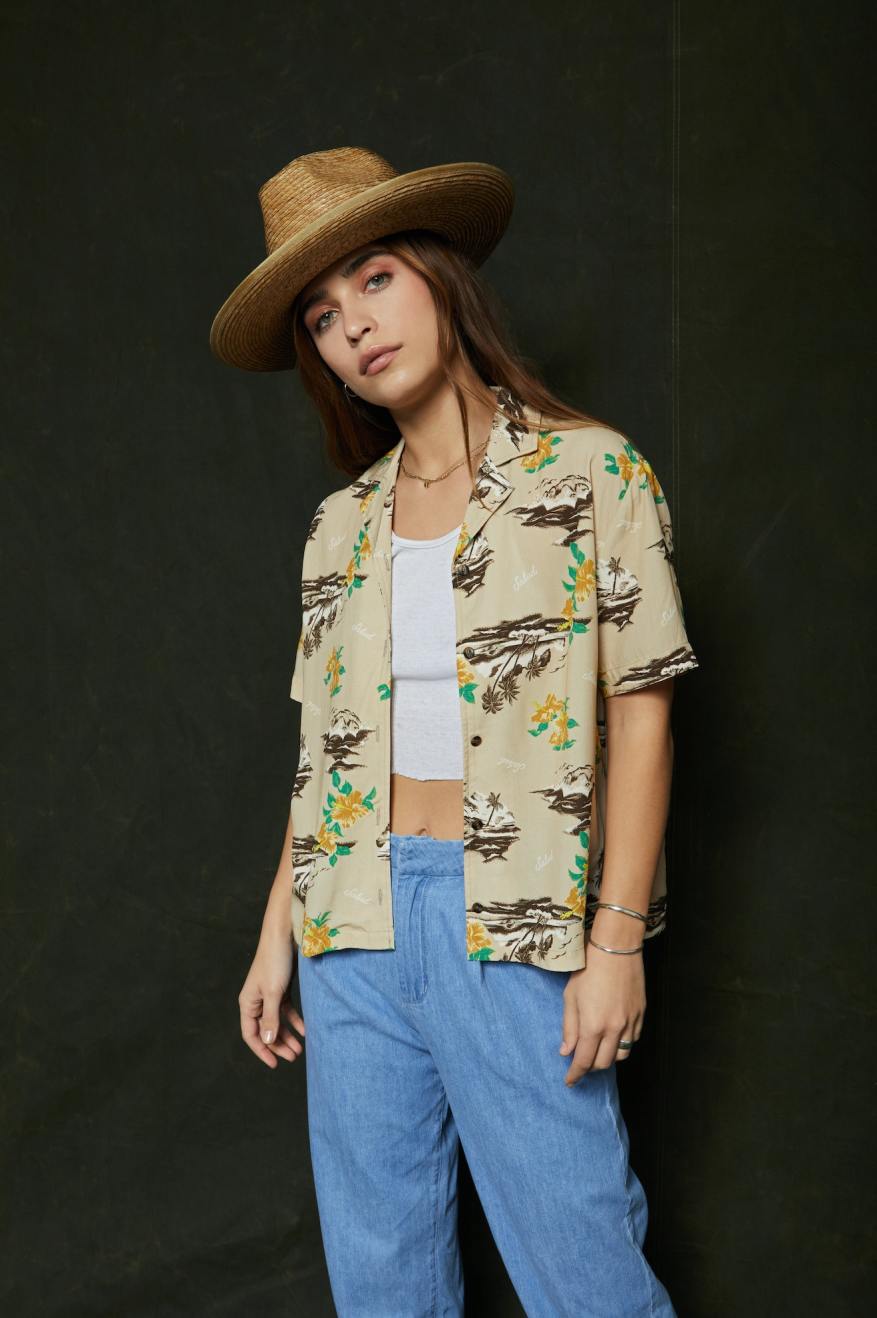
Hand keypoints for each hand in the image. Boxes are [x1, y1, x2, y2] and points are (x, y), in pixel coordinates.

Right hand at [239, 928, 305, 1069]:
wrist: (284, 935)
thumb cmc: (275, 962)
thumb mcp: (274, 993)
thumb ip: (271, 1018)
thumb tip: (267, 1042)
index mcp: (247, 1003)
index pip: (251, 1034)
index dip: (262, 1050)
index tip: (274, 1064)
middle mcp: (256, 1001)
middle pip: (265, 1030)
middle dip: (278, 1045)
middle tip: (294, 1057)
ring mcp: (268, 995)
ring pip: (277, 1022)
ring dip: (287, 1035)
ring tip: (300, 1049)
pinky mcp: (281, 988)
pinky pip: (286, 1010)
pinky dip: (295, 1021)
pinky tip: (305, 1030)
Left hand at [559, 944, 644, 1085]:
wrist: (615, 948)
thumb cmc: (587, 969)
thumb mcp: (570, 997)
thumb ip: (569, 1027)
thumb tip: (566, 1051)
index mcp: (593, 1026)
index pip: (583, 1061)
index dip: (575, 1074)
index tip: (570, 1081)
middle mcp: (614, 1029)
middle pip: (604, 1063)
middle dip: (590, 1067)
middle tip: (581, 1061)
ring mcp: (630, 1022)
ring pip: (621, 1055)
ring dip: (608, 1057)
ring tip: (598, 1049)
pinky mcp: (641, 1014)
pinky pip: (633, 1040)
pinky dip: (622, 1044)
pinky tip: (614, 1036)